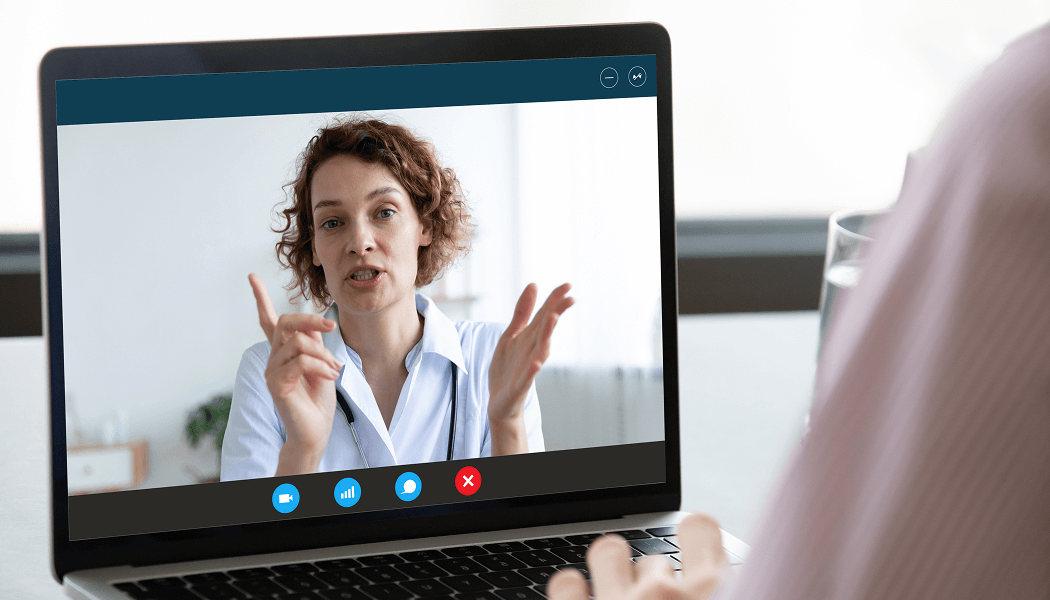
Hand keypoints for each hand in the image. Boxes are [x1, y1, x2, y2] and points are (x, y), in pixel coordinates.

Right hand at [249, 273, 341, 475]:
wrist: (316, 429)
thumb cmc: (318, 398)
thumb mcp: (321, 363)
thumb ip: (313, 343)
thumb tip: (313, 325)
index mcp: (283, 351)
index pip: (267, 321)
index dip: (260, 298)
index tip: (251, 277)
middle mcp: (273, 358)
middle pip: (286, 322)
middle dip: (312, 320)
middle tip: (332, 328)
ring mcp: (272, 370)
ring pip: (298, 342)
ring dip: (323, 354)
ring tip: (334, 370)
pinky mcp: (276, 384)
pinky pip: (300, 362)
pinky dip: (320, 366)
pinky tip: (330, 376)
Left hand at [487, 283, 573, 454]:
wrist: (499, 401)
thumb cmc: (507, 368)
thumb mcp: (511, 335)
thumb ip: (522, 312)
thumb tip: (533, 284)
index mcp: (530, 337)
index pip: (545, 315)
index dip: (555, 300)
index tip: (568, 285)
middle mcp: (532, 349)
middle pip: (546, 329)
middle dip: (557, 313)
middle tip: (570, 298)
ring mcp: (528, 367)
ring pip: (540, 349)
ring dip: (547, 335)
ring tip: (553, 319)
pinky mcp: (520, 384)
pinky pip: (528, 376)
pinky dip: (533, 370)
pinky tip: (536, 362)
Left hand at [548, 514, 726, 599]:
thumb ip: (714, 592)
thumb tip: (707, 587)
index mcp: (709, 596)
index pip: (702, 531)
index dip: (696, 536)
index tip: (692, 535)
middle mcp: (664, 596)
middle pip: (656, 560)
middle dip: (652, 583)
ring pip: (609, 552)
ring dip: (611, 572)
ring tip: (615, 598)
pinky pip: (566, 582)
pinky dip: (571, 590)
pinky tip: (579, 599)